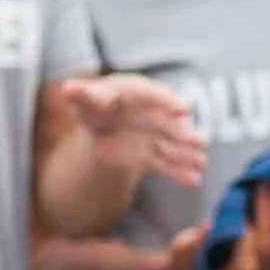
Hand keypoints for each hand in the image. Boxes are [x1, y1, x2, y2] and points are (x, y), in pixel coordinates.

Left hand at [63, 75, 206, 187]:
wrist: (101, 125)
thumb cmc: (93, 106)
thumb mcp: (84, 99)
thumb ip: (82, 94)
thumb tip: (68, 88)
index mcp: (132, 91)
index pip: (150, 94)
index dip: (166, 101)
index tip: (182, 110)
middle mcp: (148, 110)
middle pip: (165, 122)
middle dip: (181, 132)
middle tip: (199, 140)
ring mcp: (153, 131)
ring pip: (169, 143)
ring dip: (185, 153)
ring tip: (202, 162)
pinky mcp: (152, 152)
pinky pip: (165, 162)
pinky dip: (178, 171)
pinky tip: (193, 180)